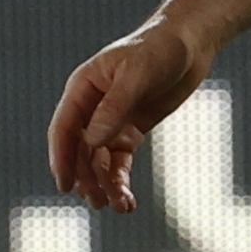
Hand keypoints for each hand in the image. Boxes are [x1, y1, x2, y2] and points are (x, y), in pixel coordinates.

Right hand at [48, 13, 212, 211]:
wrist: (189, 44)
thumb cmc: (159, 49)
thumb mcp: (137, 76)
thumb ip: (113, 108)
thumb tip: (92, 143)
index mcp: (83, 88)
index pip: (63, 128)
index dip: (61, 157)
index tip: (65, 185)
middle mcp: (91, 107)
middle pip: (79, 150)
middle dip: (86, 177)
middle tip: (97, 202)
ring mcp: (111, 120)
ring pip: (98, 160)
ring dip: (104, 184)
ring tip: (119, 207)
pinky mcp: (131, 130)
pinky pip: (119, 161)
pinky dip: (120, 180)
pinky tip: (128, 200)